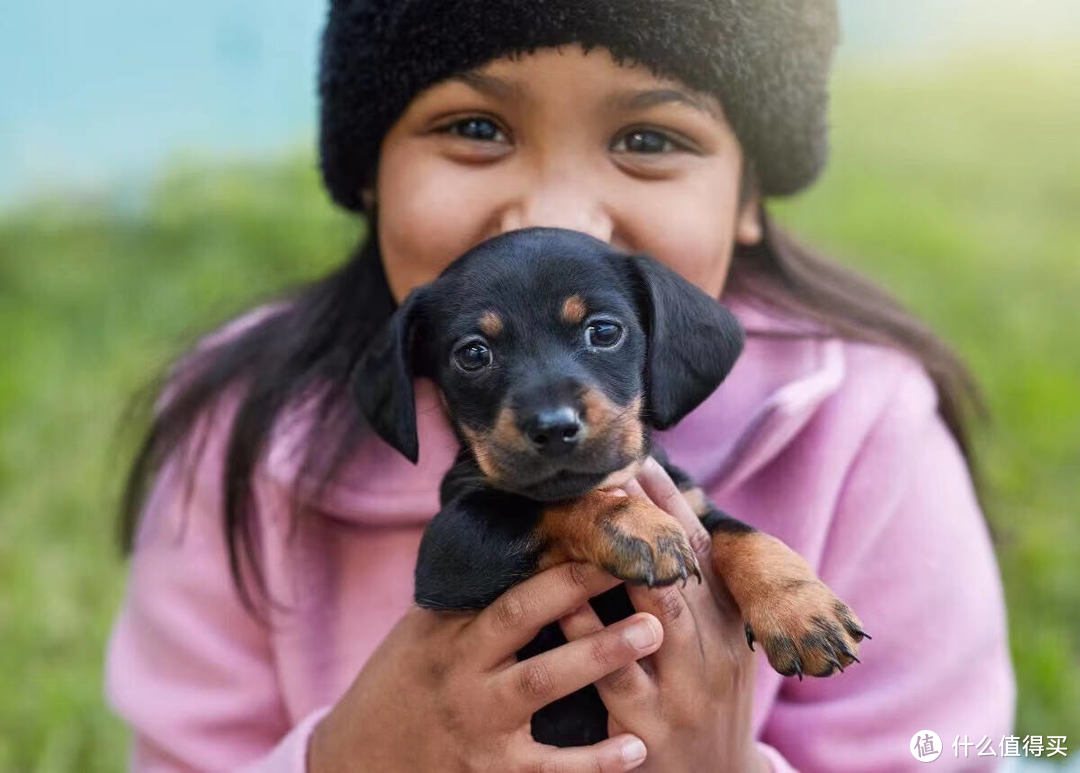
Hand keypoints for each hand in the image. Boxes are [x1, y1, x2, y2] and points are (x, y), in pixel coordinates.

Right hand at [309, 561, 665, 771]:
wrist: (358, 764)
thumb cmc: (404, 686)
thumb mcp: (425, 634)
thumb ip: (471, 597)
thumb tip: (527, 537)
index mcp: (450, 633)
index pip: (508, 588)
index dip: (559, 562)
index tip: (607, 536)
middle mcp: (463, 672)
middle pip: (523, 621)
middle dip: (581, 592)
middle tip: (640, 570)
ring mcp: (479, 725)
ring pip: (543, 684)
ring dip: (600, 656)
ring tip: (653, 633)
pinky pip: (551, 768)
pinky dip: (594, 761)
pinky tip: (637, 746)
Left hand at [559, 458, 766, 772]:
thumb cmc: (706, 707)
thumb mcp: (720, 652)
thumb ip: (698, 597)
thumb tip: (669, 529)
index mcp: (730, 627)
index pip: (702, 552)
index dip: (672, 503)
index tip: (641, 457)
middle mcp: (715, 652)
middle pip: (680, 570)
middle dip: (646, 520)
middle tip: (608, 471)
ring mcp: (685, 691)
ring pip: (657, 614)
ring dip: (621, 564)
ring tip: (589, 519)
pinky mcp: (650, 728)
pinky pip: (616, 675)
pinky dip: (591, 633)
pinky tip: (562, 603)